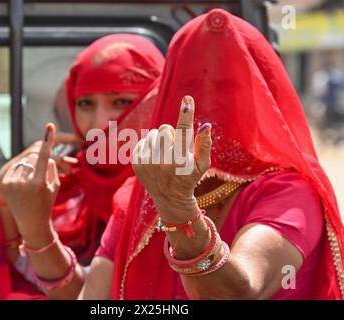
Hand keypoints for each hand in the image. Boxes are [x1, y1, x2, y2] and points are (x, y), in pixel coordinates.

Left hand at [0, 133, 80, 205]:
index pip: (45, 157)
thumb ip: (52, 168)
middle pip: (33, 159)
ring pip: (23, 162)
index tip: (50, 126)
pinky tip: (20, 185)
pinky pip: (15, 168)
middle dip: (39, 163)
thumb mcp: (55, 186)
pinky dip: (20, 172)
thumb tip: (45, 155)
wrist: (31, 223)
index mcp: (39, 183)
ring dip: (29, 167)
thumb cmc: (46, 203)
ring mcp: (12, 184)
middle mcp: (24, 183)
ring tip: (29, 185)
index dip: (48, 140)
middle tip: (40, 177)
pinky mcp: (3, 185)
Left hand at [132, 96, 211, 220]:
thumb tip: (206, 125)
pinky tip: (155, 158)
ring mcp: (147, 163)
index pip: (185, 131)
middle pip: (165, 128)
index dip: (187, 114)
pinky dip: (150, 146)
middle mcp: (163, 162)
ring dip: (160, 140)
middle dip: (171, 134)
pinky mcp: (136, 163)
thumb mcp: (202, 164)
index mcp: (181, 161)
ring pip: (153, 133)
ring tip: (165, 155)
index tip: (187, 99)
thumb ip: (204, 144)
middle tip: (175, 148)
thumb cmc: (189, 176)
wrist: (169, 198)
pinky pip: (142, 140)